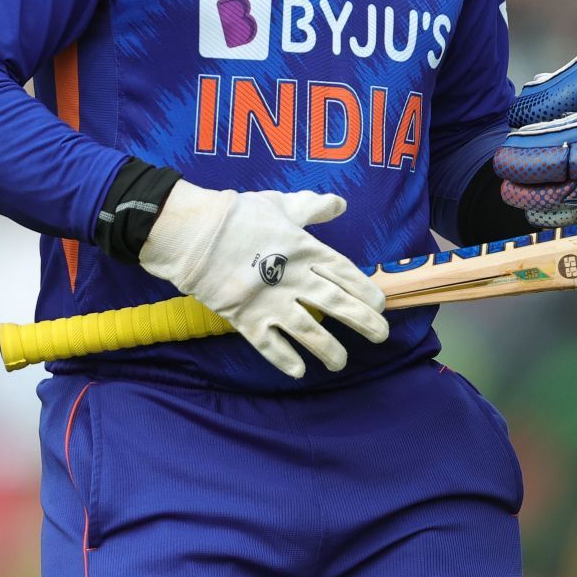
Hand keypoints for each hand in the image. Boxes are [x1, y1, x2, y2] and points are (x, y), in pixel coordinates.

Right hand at [138, 181, 388, 378]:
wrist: (195, 234)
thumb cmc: (239, 216)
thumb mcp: (281, 204)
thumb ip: (313, 207)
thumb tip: (340, 204)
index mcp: (306, 250)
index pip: (346, 273)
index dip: (366, 290)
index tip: (380, 305)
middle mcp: (294, 278)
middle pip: (336, 303)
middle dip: (362, 321)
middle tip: (381, 336)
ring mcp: (271, 302)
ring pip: (309, 331)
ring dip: (329, 349)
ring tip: (341, 362)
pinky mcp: (247, 319)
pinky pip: (270, 345)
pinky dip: (285, 360)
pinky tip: (299, 372)